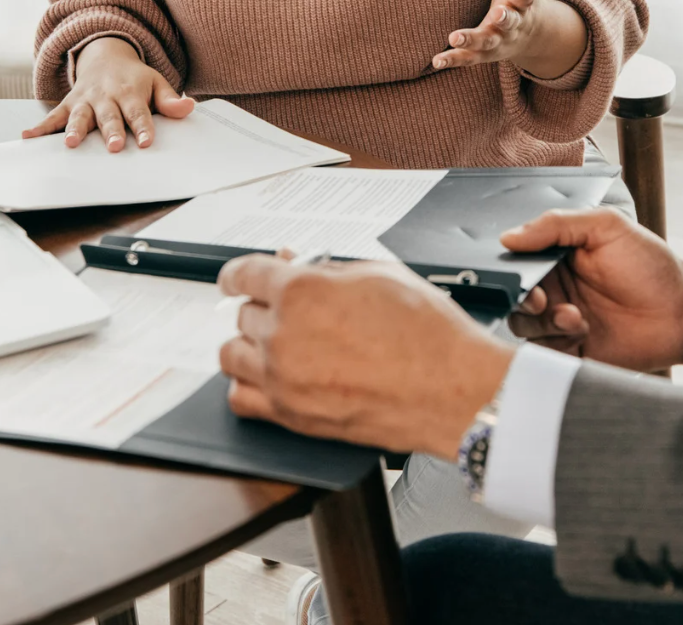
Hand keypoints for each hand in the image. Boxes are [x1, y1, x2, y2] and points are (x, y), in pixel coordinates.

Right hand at [22, 37, 193, 151]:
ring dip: (75, 129)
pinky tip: (28, 136)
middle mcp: (106, 97)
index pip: (139, 113)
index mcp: (131, 92)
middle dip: (111, 131)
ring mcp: (85, 100)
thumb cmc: (135, 78)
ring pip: (80, 116)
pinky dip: (40, 127)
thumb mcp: (157, 82)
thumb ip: (170, 99)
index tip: (147, 142)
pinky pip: (53, 116)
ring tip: (71, 143)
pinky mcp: (69, 104)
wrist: (106, 56)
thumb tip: (189, 107)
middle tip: (115, 146)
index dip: (144, 127)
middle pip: (109, 117)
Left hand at [218, 254, 513, 459]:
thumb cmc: (425, 331)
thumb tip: (297, 265)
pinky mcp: (290, 416)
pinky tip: (269, 376)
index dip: (238, 272)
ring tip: (278, 341)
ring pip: (233, 355)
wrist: (450, 387)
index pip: (244, 274)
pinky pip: (240, 398)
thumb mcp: (379, 274)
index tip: (238, 277)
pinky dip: (248, 384)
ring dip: (250, 343)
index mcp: (302, 291)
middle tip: (291, 308)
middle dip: (263, 306)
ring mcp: (282, 379)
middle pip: (243, 314)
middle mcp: (283, 335)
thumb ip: (328, 269)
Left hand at [432, 0, 587, 79]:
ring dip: (472, 40)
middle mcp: (513, 25)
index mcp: (524, 3)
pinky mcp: (482, 52)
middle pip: (510, 22)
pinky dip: (453, 59)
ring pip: (486, 42)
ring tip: (454, 36)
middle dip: (505, 18)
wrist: (529, 35)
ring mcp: (498, 41)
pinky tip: (437, 60)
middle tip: (497, 12)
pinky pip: (468, 58)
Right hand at [503, 208, 682, 379]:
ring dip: (543, 323)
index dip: (515, 269)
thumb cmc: (652, 266)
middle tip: (544, 301)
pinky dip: (554, 345)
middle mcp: (557, 287)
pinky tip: (581, 333)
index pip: (520, 259)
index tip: (523, 276)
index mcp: (560, 254)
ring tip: (576, 318)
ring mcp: (562, 320)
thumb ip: (557, 225)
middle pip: (517, 296)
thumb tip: (509, 237)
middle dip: (525, 300)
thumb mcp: (607, 227)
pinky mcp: (570, 350)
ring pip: (524, 326)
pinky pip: (542, 352)